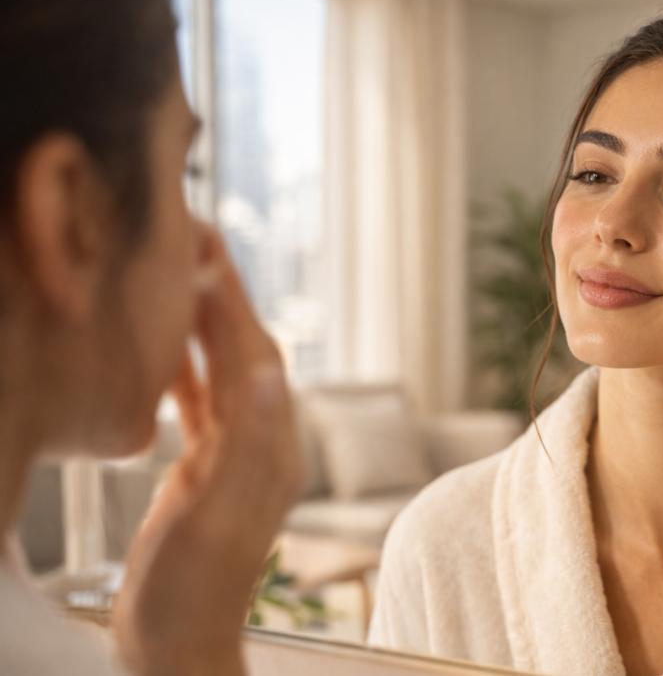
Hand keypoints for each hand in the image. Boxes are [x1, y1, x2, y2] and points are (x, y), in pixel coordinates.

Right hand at [112, 226, 303, 675]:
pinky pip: (201, 409)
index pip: (256, 359)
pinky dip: (186, 375)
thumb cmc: (193, 593)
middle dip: (224, 302)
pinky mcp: (207, 473)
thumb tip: (272, 377)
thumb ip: (244, 449)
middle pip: (246, 356)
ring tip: (181, 283)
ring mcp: (234, 459)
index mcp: (269, 451)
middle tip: (198, 247)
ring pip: (223, 375)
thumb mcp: (216, 520)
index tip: (213, 253)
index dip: (234, 305)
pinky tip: (168, 358)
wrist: (179, 644)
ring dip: (205, 329)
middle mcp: (261, 447)